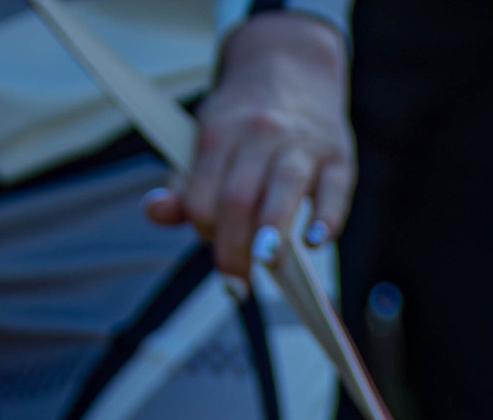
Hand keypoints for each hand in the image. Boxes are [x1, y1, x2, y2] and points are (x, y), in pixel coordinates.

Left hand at [145, 11, 351, 278]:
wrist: (292, 63)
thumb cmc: (243, 119)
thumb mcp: (205, 139)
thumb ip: (184, 184)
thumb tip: (155, 212)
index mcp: (219, 132)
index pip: (203, 195)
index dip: (204, 230)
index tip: (215, 249)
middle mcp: (259, 134)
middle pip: (239, 198)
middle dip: (235, 248)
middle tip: (237, 283)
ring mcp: (301, 143)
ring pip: (284, 189)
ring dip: (273, 231)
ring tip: (266, 264)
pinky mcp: (337, 155)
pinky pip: (334, 190)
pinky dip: (326, 219)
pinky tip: (314, 242)